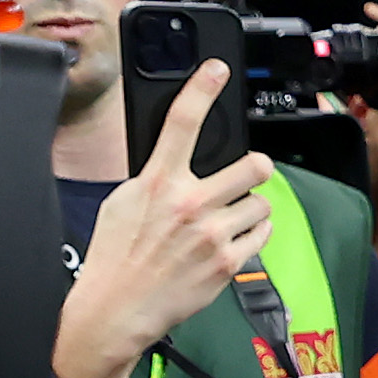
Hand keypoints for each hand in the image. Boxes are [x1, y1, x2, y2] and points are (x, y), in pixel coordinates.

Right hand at [53, 64, 268, 377]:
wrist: (117, 309)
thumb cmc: (116, 256)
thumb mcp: (122, 202)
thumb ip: (154, 177)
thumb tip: (174, 158)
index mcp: (157, 182)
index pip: (181, 122)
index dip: (201, 89)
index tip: (217, 69)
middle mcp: (189, 204)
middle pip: (252, 166)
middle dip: (255, 167)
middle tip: (250, 172)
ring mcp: (213, 234)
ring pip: (261, 202)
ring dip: (251, 207)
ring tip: (230, 217)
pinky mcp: (228, 262)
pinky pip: (262, 233)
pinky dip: (253, 233)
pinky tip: (232, 238)